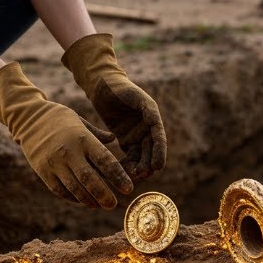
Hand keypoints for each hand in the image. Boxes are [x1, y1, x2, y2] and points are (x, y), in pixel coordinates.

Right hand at [0, 62, 133, 207]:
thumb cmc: (60, 119)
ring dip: (89, 201)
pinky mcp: (43, 172)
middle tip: (113, 204)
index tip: (128, 189)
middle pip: (90, 179)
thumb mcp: (80, 121)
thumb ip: (97, 134)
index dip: (118, 177)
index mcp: (82, 138)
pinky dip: (73, 198)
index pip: (105, 160)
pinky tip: (83, 200)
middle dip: (104, 195)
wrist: (28, 119)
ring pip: (75, 189)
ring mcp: (54, 163)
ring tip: (99, 205)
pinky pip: (60, 190)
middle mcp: (69, 152)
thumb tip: (114, 139)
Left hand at [62, 33, 166, 179]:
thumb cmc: (119, 87)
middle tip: (140, 175)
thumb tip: (155, 120)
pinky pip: (129, 155)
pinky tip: (121, 172)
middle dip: (147, 164)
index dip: (159, 153)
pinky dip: (127, 164)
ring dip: (138, 167)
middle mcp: (147, 128)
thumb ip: (145, 107)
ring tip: (129, 176)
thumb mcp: (133, 95)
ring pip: (141, 156)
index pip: (159, 138)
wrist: (103, 86)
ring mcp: (137, 135)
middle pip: (151, 150)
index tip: (157, 167)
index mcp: (153, 116)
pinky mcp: (126, 139)